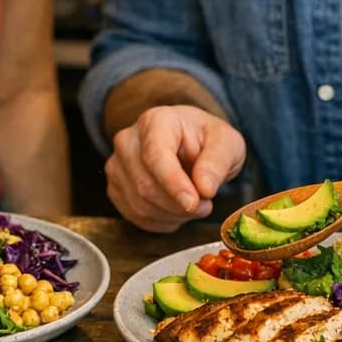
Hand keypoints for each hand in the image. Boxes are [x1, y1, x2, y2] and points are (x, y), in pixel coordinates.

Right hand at [105, 105, 246, 231]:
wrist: (189, 145)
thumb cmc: (207, 141)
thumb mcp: (227, 143)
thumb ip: (218, 161)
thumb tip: (204, 188)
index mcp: (156, 121)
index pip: (155, 155)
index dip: (173, 183)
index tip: (193, 203)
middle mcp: (128, 140)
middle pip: (145, 184)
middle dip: (179, 205)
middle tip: (205, 205)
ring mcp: (116, 165)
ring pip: (140, 204)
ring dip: (173, 215)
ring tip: (194, 205)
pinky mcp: (115, 188)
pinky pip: (136, 216)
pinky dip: (162, 221)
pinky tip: (177, 210)